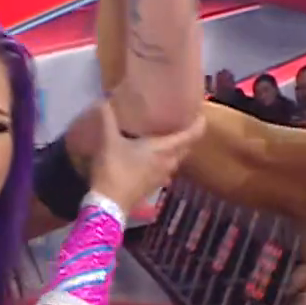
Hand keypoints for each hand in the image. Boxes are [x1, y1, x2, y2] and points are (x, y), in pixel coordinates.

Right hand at [86, 102, 204, 210]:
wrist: (108, 204)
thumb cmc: (114, 168)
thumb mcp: (108, 140)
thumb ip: (107, 118)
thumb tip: (105, 99)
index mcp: (164, 149)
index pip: (191, 135)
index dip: (198, 124)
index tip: (200, 113)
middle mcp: (168, 163)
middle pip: (186, 148)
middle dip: (187, 136)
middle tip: (181, 122)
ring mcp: (162, 177)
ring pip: (176, 160)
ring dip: (175, 150)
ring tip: (166, 137)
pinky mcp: (153, 187)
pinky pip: (165, 170)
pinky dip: (164, 161)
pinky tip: (152, 158)